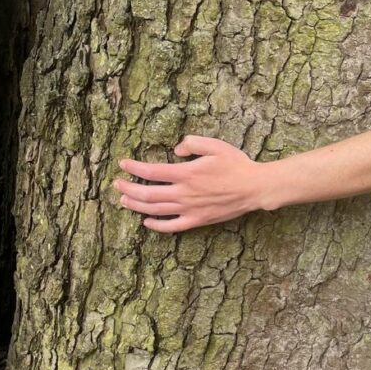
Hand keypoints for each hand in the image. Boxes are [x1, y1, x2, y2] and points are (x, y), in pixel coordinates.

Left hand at [115, 135, 263, 232]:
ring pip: (156, 210)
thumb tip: (176, 150)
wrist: (254, 188)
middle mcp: (184, 193)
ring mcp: (190, 209)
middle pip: (147, 193)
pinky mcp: (198, 220)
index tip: (123, 164)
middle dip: (128, 189)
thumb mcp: (215, 145)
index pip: (151, 171)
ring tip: (124, 201)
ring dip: (136, 205)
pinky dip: (157, 225)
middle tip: (117, 184)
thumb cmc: (236, 164)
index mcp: (186, 173)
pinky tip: (147, 222)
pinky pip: (172, 226)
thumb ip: (192, 143)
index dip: (134, 168)